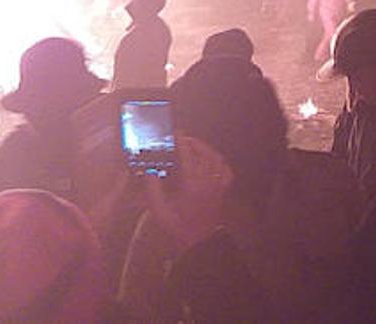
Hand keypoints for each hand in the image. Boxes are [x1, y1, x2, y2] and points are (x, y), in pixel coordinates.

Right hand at [144, 136, 233, 250]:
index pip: (188, 155)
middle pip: (204, 153)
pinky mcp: (222, 192)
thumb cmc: (177, 227)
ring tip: (195, 146)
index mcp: (192, 184)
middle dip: (193, 143)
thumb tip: (149, 171)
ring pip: (216, 159)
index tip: (176, 134)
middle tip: (183, 139)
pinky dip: (219, 163)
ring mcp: (218, 186)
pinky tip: (212, 161)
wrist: (197, 242)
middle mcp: (208, 182)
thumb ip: (152, 189)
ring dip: (206, 149)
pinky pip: (226, 171)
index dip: (182, 142)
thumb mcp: (159, 210)